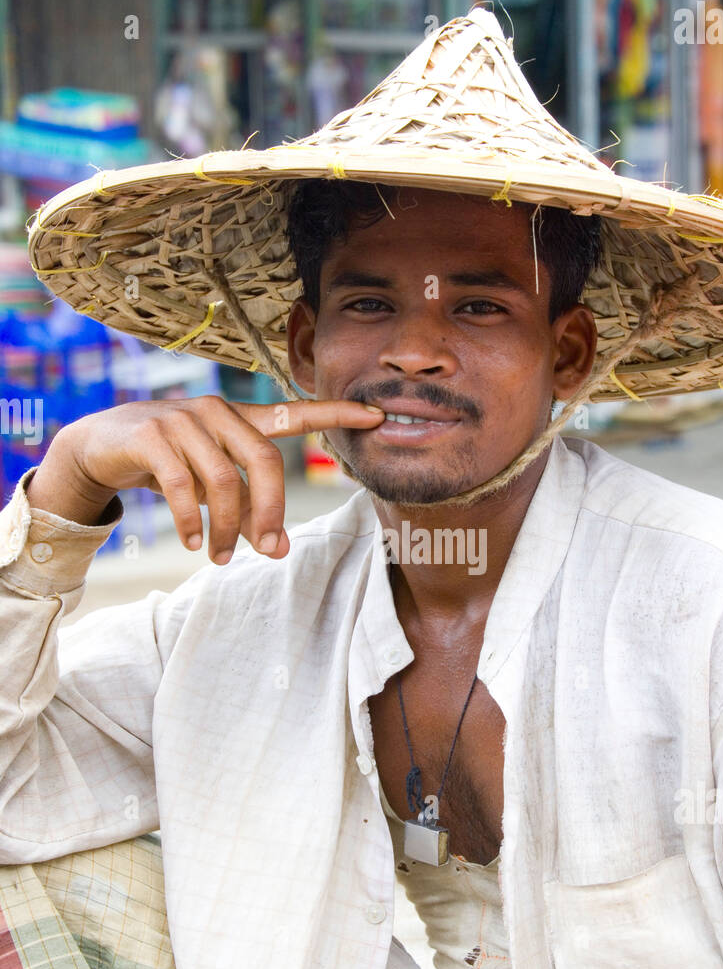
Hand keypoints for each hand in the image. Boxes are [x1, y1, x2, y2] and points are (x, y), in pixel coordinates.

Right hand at [25, 395, 383, 563]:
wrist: (99, 448)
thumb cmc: (167, 464)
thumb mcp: (211, 483)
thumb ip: (247, 507)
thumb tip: (277, 551)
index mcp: (238, 420)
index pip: (295, 413)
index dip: (336, 415)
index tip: (377, 416)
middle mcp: (216, 412)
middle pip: (263, 462)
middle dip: (270, 512)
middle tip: (268, 551)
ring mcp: (182, 419)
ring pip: (222, 480)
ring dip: (226, 528)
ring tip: (220, 556)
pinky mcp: (151, 435)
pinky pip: (183, 484)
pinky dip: (190, 521)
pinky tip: (191, 542)